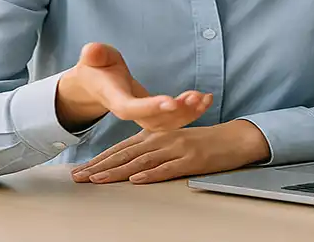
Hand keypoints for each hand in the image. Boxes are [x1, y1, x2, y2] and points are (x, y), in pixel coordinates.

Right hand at [56, 42, 211, 131]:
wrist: (96, 83)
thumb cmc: (97, 67)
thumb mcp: (93, 57)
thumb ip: (94, 54)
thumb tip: (92, 51)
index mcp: (114, 98)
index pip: (131, 108)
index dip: (151, 107)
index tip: (171, 101)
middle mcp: (129, 112)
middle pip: (153, 121)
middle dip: (176, 113)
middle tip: (195, 98)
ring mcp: (142, 116)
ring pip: (166, 124)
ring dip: (188, 114)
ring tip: (204, 99)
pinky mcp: (154, 115)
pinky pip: (173, 120)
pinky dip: (191, 112)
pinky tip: (205, 100)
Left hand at [71, 119, 270, 184]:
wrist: (234, 138)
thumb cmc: (203, 143)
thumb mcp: (173, 142)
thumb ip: (152, 150)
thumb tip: (128, 165)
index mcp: (156, 135)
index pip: (122, 148)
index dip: (100, 160)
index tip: (81, 171)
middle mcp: (162, 139)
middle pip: (126, 154)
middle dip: (100, 167)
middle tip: (79, 177)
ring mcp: (176, 148)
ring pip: (141, 161)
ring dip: (118, 171)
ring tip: (98, 180)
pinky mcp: (191, 159)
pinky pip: (168, 168)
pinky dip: (151, 174)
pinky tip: (137, 179)